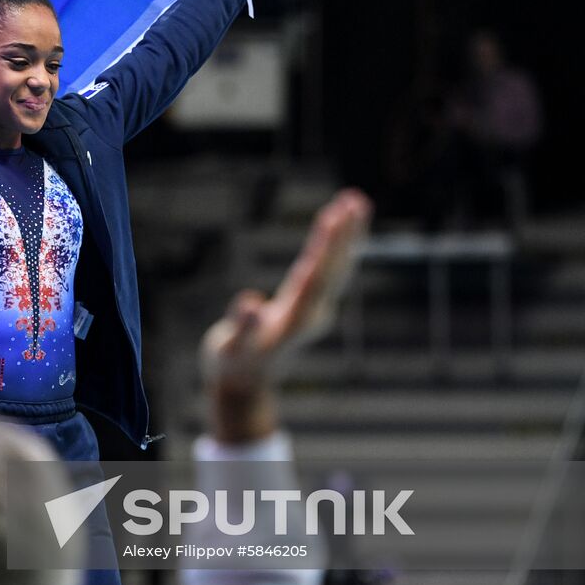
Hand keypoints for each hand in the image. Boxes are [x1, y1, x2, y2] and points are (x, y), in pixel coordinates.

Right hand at [200, 189, 371, 439]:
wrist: (244, 384)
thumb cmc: (232, 364)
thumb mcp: (229, 349)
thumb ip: (241, 328)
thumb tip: (250, 304)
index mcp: (294, 321)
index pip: (315, 278)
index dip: (325, 248)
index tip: (332, 219)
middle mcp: (311, 314)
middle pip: (333, 270)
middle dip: (344, 236)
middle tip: (354, 201)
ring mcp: (313, 309)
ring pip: (335, 268)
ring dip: (346, 236)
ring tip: (354, 202)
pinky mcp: (308, 304)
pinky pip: (325, 269)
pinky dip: (331, 246)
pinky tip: (334, 225)